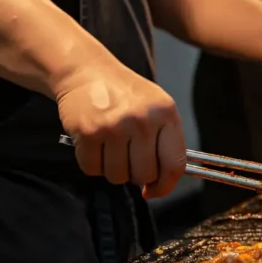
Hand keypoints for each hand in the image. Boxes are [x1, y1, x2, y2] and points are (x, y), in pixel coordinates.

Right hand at [53, 59, 185, 198]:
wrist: (87, 72)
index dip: (166, 185)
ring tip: (111, 148)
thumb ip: (166, 142)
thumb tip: (162, 183)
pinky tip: (94, 145)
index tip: (155, 190)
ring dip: (113, 170)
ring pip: (117, 176)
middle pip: (144, 175)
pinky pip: (92, 169)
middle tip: (128, 159)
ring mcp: (115, 126)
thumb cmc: (126, 94)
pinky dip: (92, 164)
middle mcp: (143, 121)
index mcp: (167, 115)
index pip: (175, 163)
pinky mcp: (88, 132)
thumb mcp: (158, 109)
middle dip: (135, 175)